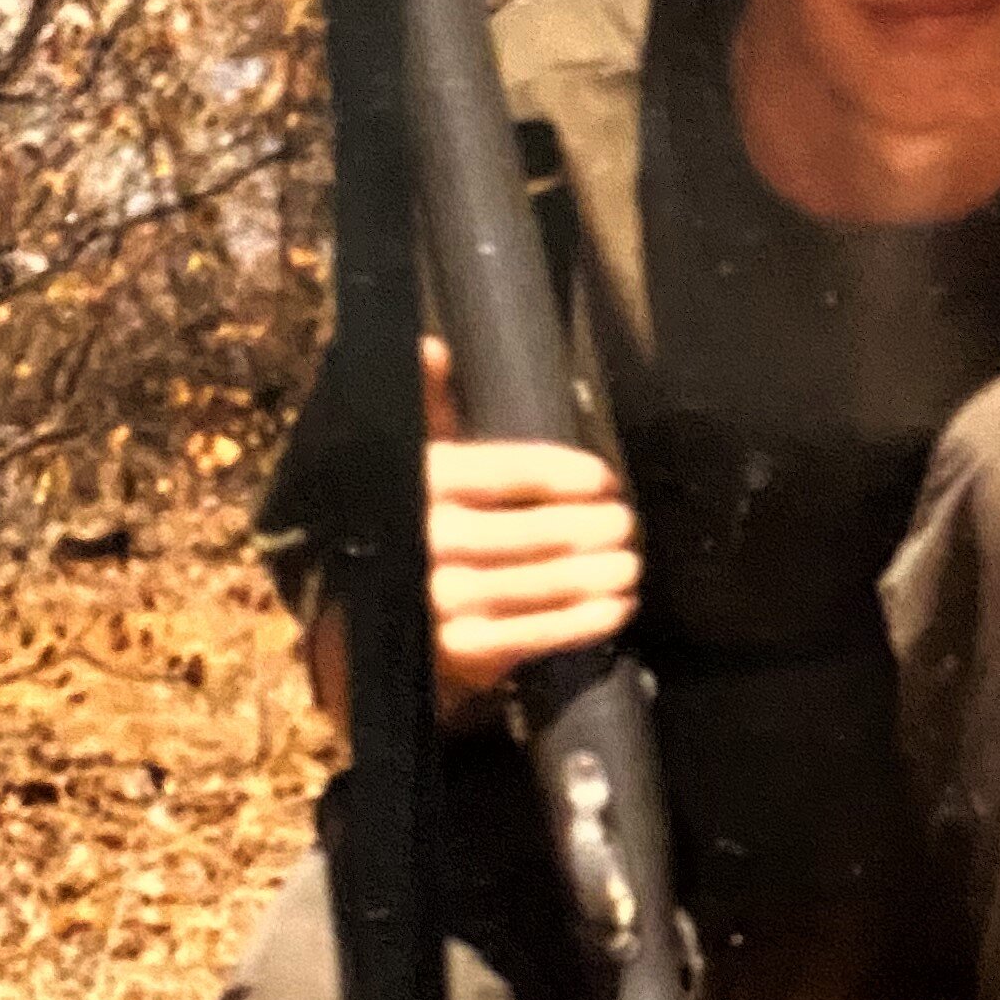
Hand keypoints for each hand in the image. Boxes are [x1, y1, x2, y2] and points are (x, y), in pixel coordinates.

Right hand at [420, 336, 637, 714]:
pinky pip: (535, 633)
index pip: (504, 471)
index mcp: (424, 484)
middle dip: (588, 526)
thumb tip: (431, 348)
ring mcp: (445, 599)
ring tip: (631, 562)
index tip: (604, 479)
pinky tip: (618, 606)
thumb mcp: (412, 464)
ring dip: (595, 573)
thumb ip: (430, 410)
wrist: (369, 625)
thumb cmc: (408, 528)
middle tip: (626, 522)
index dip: (560, 474)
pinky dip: (583, 621)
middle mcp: (430, 540)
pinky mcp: (462, 650)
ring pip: (539, 582)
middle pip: (530, 530)